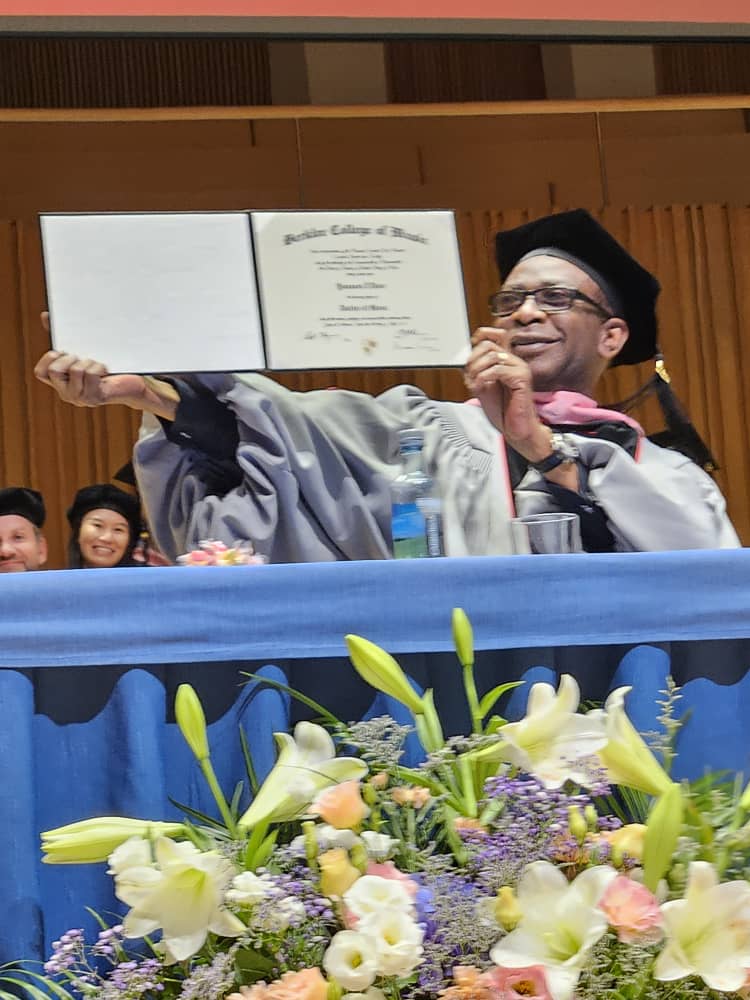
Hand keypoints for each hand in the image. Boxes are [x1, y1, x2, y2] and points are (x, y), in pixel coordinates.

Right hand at [36, 313, 178, 419]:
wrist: (131, 383)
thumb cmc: (106, 366)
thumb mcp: (82, 351)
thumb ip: (63, 337)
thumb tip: (45, 315)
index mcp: (60, 382)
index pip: (40, 372)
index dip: (49, 358)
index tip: (63, 351)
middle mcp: (67, 393)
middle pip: (54, 370)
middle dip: (69, 357)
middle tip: (82, 358)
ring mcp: (81, 398)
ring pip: (75, 370)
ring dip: (88, 361)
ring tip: (97, 364)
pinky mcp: (96, 397)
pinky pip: (91, 374)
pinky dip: (99, 367)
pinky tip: (105, 370)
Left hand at [464, 327, 549, 460]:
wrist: (516, 429)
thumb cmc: (502, 411)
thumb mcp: (483, 386)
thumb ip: (476, 371)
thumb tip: (464, 360)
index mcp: (506, 361)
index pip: (494, 335)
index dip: (478, 339)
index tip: (468, 356)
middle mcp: (514, 361)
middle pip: (488, 344)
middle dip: (473, 360)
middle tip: (469, 376)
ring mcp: (519, 368)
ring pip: (492, 356)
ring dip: (477, 370)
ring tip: (474, 383)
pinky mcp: (522, 378)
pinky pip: (498, 369)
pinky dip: (484, 377)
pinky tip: (481, 387)